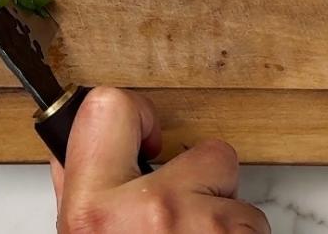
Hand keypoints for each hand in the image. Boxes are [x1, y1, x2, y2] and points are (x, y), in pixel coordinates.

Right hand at [52, 87, 269, 232]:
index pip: (109, 106)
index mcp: (95, 209)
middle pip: (206, 152)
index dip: (137, 115)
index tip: (148, 135)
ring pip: (236, 194)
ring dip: (221, 221)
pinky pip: (254, 225)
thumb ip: (80, 191)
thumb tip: (72, 153)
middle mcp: (150, 212)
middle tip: (178, 216)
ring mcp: (204, 227)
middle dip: (200, 180)